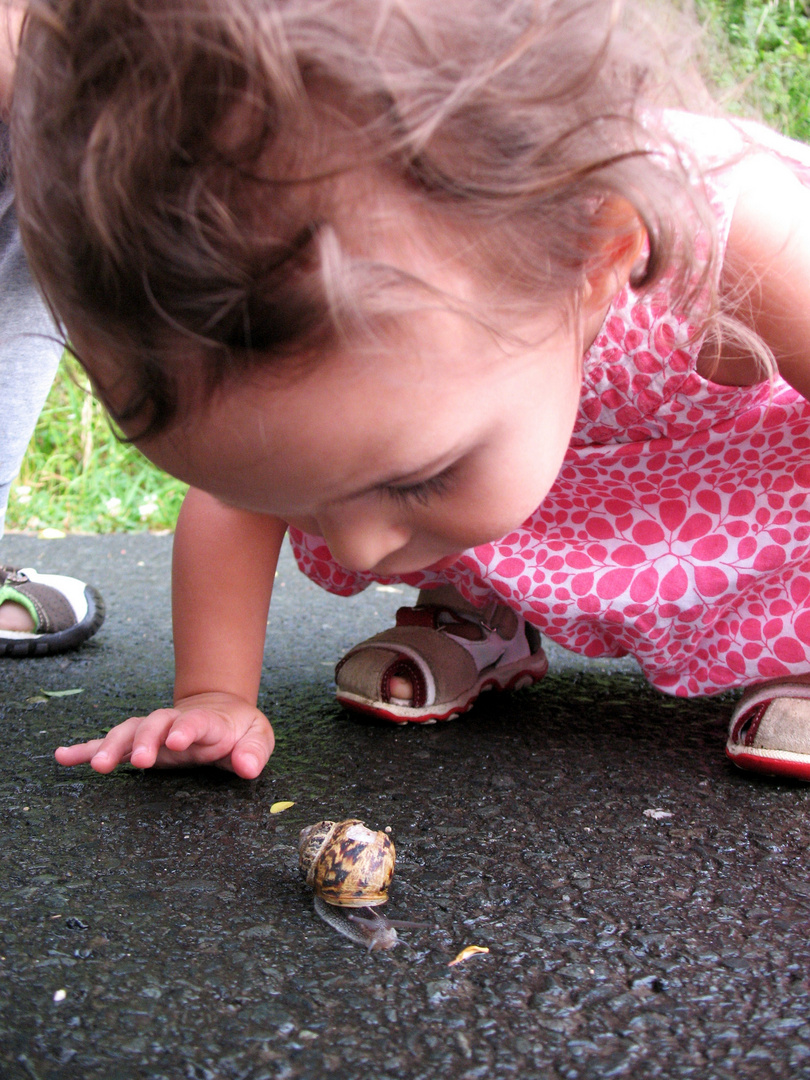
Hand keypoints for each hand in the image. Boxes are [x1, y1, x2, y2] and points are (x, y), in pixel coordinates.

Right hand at [54, 692, 274, 777]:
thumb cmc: (240, 729)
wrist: (221, 711)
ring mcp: (155, 732)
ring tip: (96, 765)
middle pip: (155, 724)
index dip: (186, 729)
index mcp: (208, 722)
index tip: (177, 741)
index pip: (197, 722)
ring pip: (129, 732)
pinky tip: (63, 757)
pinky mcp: (140, 743)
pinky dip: (86, 748)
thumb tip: (246, 767)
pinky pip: (110, 744)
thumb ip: (254, 752)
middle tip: (138, 762)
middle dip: (145, 741)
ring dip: (112, 746)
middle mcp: (175, 723)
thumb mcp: (258, 737)